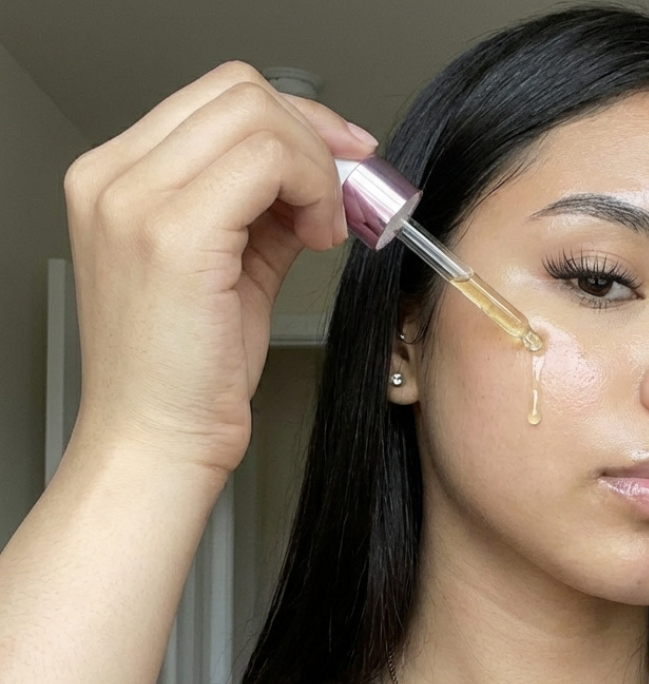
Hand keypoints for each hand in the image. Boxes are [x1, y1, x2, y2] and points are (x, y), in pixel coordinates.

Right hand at [63, 61, 376, 474]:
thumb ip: (263, 216)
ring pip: (258, 115)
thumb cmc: (187, 377)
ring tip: (327, 228)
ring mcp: (135, 199)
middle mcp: (113, 177)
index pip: (217, 99)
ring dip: (316, 166)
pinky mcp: (174, 233)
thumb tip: (315, 183)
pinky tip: (320, 239)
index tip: (340, 161)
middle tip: (348, 190)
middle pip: (238, 91)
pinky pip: (269, 160)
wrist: (156, 442)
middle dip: (314, 135)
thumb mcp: (228, 274)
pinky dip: (315, 189)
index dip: (295, 123)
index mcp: (117, 181)